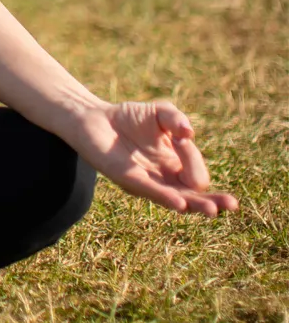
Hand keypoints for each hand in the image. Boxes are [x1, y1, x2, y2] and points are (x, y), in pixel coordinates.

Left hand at [77, 99, 237, 216]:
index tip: (180, 135)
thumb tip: (188, 133)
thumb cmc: (129, 117)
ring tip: (212, 210)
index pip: (196, 174)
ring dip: (194, 204)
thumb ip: (176, 119)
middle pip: (194, 197)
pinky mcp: (126, 178)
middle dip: (213, 201)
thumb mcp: (159, 113)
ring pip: (176, 200)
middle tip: (230, 204)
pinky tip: (179, 203)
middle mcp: (164, 179)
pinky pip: (149, 191)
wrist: (93, 117)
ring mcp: (146, 181)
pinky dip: (165, 196)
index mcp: (175, 166)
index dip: (194, 157)